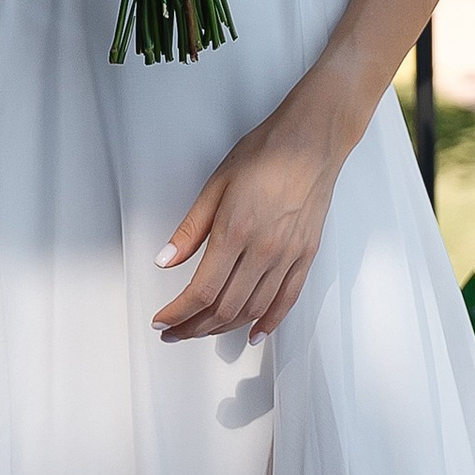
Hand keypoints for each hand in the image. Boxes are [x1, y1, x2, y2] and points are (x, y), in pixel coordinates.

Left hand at [154, 96, 348, 341]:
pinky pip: (287, 299)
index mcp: (235, 231)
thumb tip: (165, 260)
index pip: (201, 290)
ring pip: (253, 309)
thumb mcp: (216, 185)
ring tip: (203, 331)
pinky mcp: (306, 255)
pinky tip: (254, 334)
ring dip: (224, 328)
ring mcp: (288, 255)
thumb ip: (190, 229)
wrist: (311, 141)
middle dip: (195, 326)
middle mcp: (263, 250)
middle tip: (175, 331)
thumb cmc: (264, 154)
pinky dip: (269, 322)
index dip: (178, 313)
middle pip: (225, 307)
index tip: (163, 321)